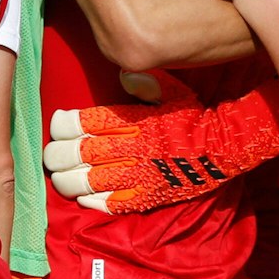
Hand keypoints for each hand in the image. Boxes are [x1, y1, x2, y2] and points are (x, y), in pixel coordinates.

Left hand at [44, 80, 278, 213]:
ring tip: (60, 178)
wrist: (227, 147)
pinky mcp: (148, 195)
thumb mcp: (175, 91)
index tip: (58, 124)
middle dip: (58, 155)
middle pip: (80, 154)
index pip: (85, 123)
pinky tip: (84, 198)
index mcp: (135, 120)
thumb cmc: (196, 116)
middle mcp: (133, 148)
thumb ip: (146, 83)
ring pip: (89, 182)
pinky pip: (113, 204)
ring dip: (69, 181)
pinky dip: (93, 202)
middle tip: (52, 154)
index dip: (64, 125)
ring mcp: (140, 175)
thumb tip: (122, 74)